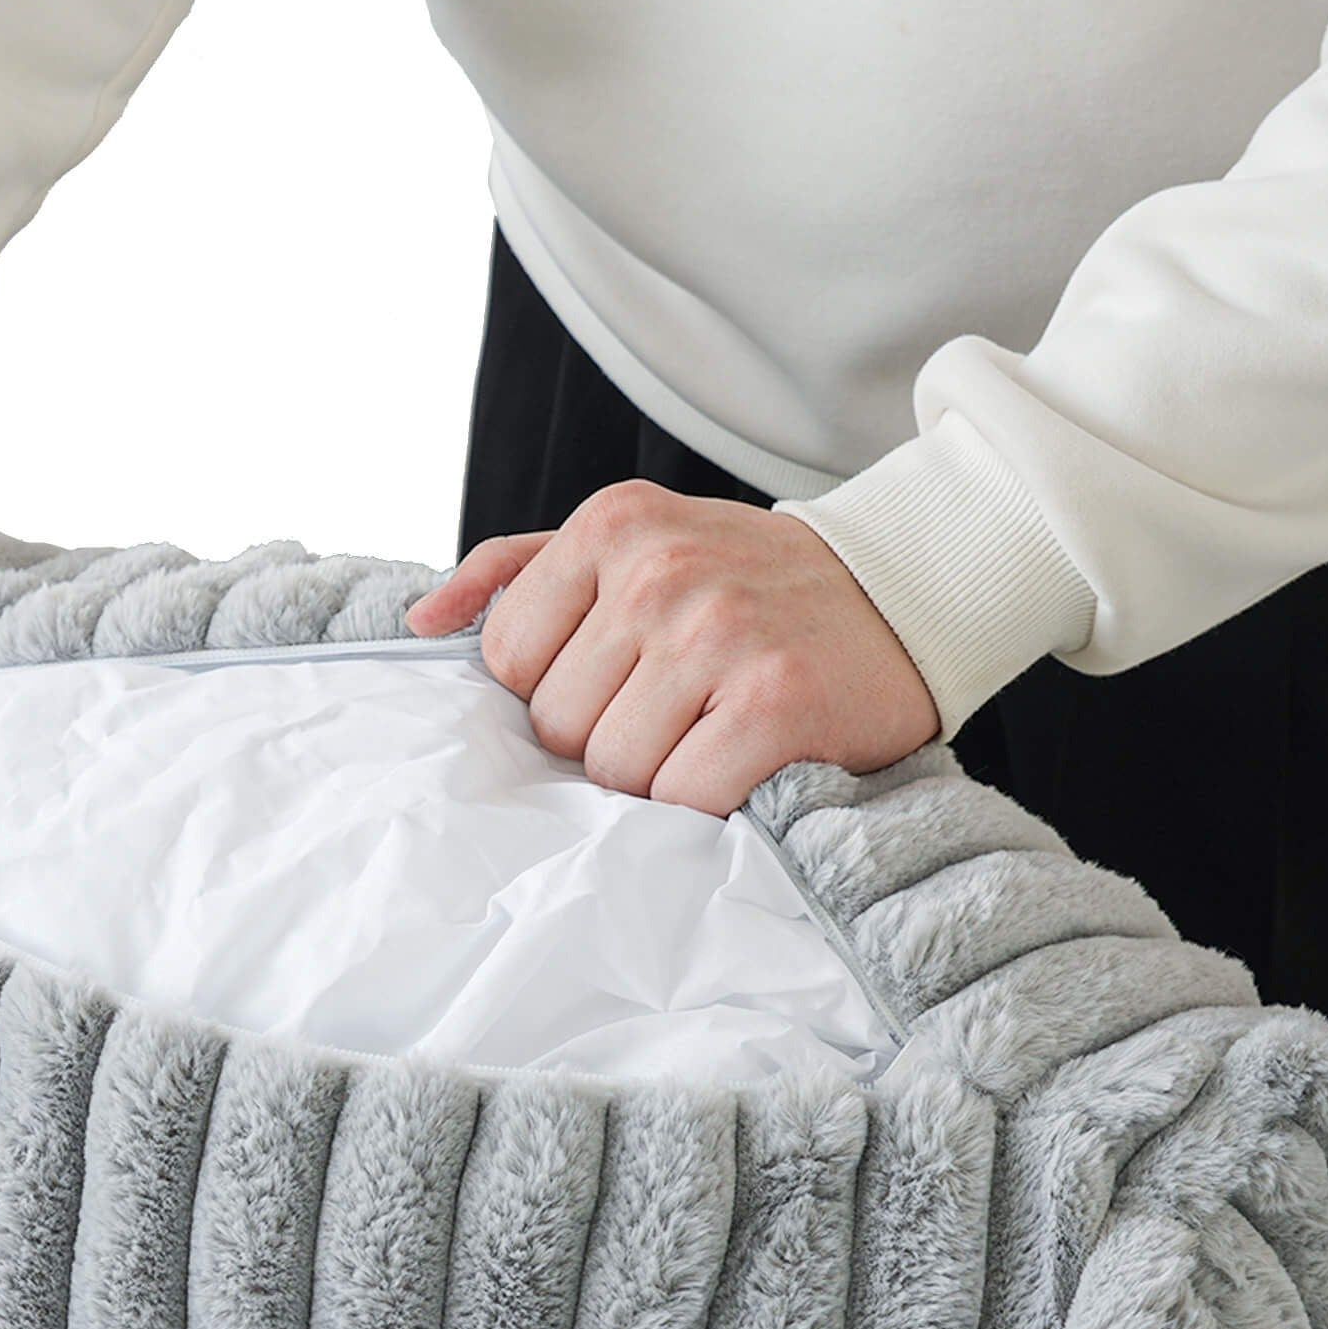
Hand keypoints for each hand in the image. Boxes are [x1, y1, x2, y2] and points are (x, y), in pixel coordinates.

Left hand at [405, 479, 939, 814]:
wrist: (907, 590)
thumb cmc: (751, 583)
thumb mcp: (634, 543)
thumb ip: (517, 569)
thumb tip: (421, 622)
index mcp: (610, 526)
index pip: (507, 662)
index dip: (557, 692)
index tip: (621, 679)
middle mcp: (658, 571)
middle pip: (556, 726)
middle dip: (606, 738)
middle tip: (678, 708)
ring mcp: (718, 634)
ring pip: (614, 771)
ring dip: (658, 775)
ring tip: (713, 731)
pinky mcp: (774, 703)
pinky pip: (684, 799)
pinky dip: (708, 802)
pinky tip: (747, 761)